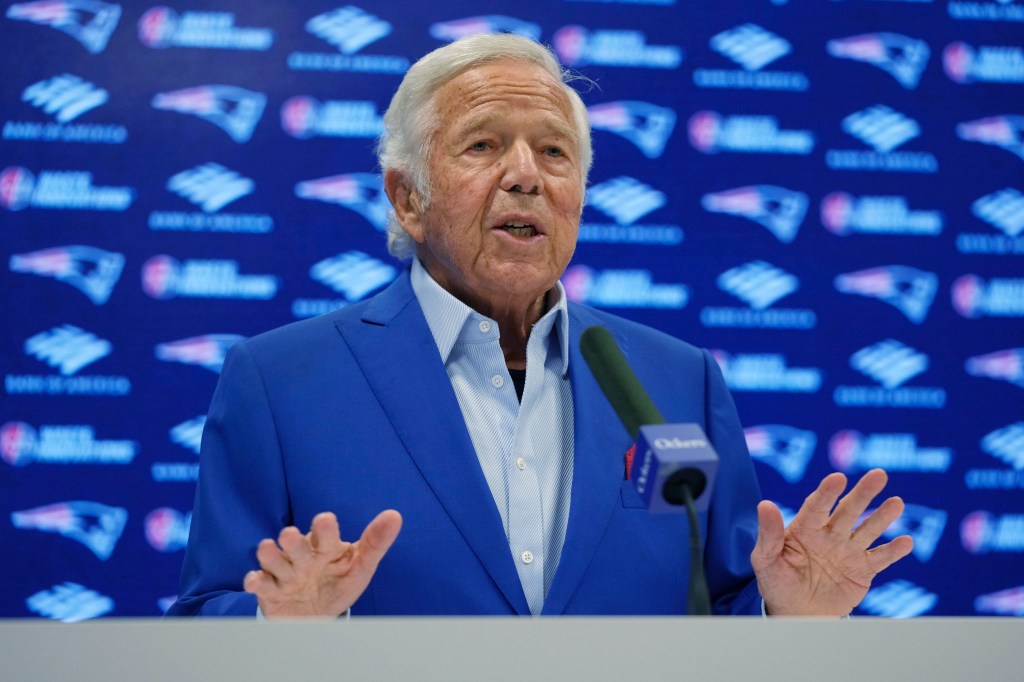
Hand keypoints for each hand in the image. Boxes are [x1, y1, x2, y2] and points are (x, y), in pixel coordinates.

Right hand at [244, 509, 401, 617]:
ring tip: (268, 548)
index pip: (325, 535)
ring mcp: (285, 573)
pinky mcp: (270, 591)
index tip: (326, 520)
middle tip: (291, 535)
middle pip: (296, 545)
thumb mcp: (361, 565)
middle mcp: (303, 557)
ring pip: (275, 561)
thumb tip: (395, 516)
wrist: (317, 615)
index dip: (324, 528)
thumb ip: (376, 542)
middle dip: (292, 541)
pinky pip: (261, 585)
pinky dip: (256, 582)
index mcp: (325, 547)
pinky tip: (255, 580)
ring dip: (270, 556)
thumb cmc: (339, 582)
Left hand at [751, 468, 912, 615]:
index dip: (828, 492)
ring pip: (868, 529)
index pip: (817, 505)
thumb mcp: (765, 560)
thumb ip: (769, 534)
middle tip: (878, 474)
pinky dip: (893, 551)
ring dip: (882, 517)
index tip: (838, 478)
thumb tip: (764, 504)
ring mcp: (847, 551)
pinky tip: (906, 541)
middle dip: (863, 493)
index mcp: (805, 528)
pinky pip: (880, 558)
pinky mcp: (862, 570)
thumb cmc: (777, 582)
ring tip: (897, 503)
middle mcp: (830, 534)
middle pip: (848, 510)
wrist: (796, 612)